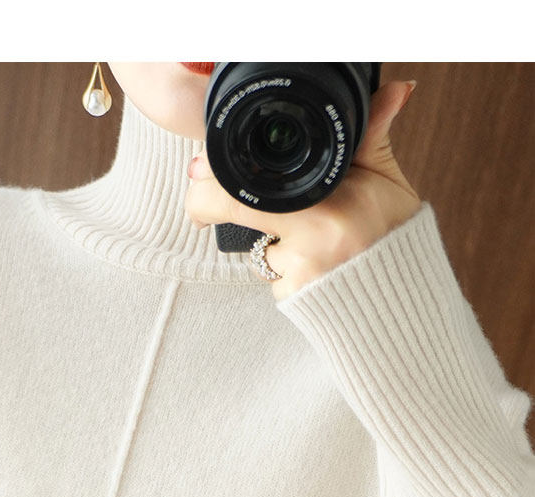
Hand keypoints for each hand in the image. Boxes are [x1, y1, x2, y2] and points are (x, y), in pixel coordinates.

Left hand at [185, 80, 422, 300]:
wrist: (404, 296)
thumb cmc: (392, 235)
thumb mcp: (385, 180)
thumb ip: (374, 135)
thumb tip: (394, 89)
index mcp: (326, 206)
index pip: (242, 191)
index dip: (209, 186)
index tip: (199, 177)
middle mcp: (308, 243)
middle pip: (233, 217)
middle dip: (217, 207)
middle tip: (216, 204)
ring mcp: (297, 275)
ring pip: (253, 249)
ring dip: (265, 241)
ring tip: (304, 237)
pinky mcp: (292, 299)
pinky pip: (269, 277)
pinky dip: (281, 269)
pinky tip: (308, 264)